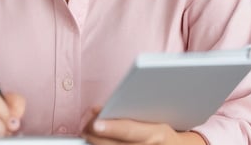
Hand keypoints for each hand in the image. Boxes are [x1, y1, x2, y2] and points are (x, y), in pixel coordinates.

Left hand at [82, 109, 205, 144]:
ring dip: (97, 144)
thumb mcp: (155, 117)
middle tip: (84, 127)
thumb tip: (99, 109)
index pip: (129, 130)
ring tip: (87, 133)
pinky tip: (97, 142)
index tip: (95, 124)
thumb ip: (131, 111)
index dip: (110, 128)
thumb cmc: (165, 130)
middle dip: (96, 136)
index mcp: (157, 133)